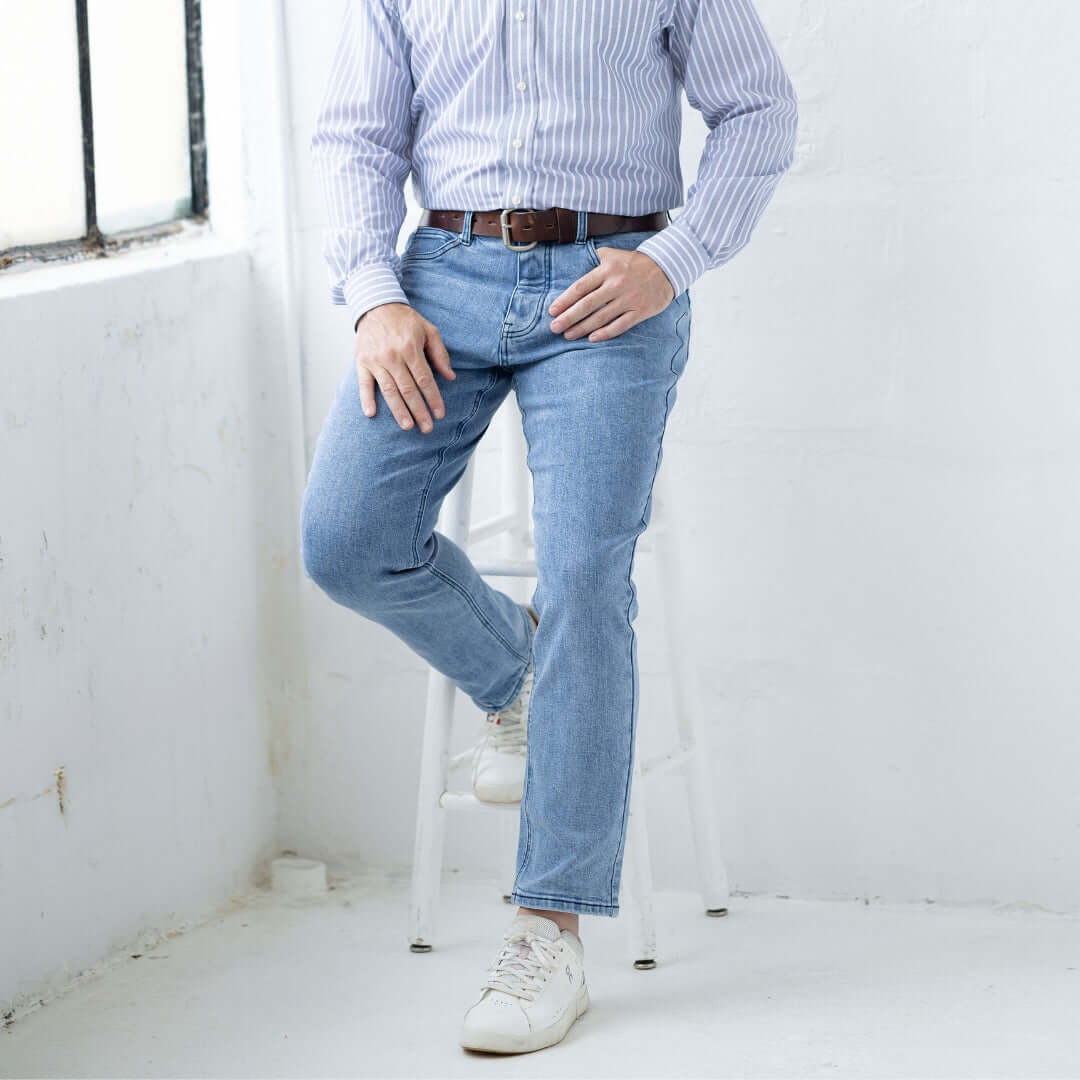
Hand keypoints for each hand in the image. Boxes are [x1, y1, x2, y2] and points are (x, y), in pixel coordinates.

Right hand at [353, 302, 454, 432]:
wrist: (376, 305)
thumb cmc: (405, 320)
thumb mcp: (428, 330)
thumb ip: (440, 354)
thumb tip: (450, 377)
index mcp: (410, 348)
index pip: (424, 379)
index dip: (433, 398)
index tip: (440, 414)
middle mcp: (392, 356)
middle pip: (408, 389)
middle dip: (419, 411)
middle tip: (427, 428)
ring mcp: (375, 360)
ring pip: (389, 390)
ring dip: (398, 411)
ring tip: (407, 426)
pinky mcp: (362, 362)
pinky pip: (364, 384)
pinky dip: (366, 399)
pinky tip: (371, 414)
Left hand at [548, 247, 675, 341]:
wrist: (668, 267)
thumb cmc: (635, 262)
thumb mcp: (614, 254)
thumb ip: (596, 259)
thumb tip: (577, 264)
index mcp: (607, 270)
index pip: (580, 288)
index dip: (564, 301)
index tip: (552, 312)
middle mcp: (616, 284)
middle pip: (587, 305)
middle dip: (568, 318)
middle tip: (554, 328)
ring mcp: (629, 299)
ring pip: (601, 317)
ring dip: (582, 328)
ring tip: (568, 335)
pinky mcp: (640, 311)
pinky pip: (620, 325)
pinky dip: (605, 333)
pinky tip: (591, 338)